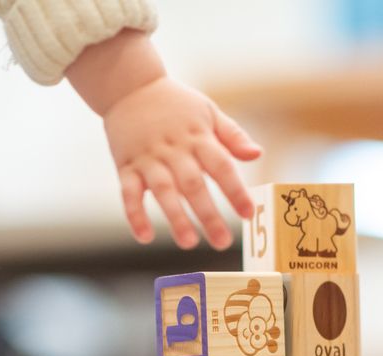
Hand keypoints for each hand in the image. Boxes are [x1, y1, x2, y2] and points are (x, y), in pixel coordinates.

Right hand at [103, 77, 261, 248]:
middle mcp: (174, 150)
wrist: (129, 86)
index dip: (235, 191)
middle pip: (193, 185)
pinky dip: (135, 216)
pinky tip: (145, 237)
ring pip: (163, 191)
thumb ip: (232, 135)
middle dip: (209, 215)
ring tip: (188, 243)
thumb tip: (257, 155)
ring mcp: (148, 159)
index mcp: (198, 137)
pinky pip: (128, 194)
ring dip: (175, 218)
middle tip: (222, 242)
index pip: (222, 166)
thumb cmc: (175, 104)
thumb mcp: (208, 111)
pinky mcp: (125, 166)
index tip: (248, 214)